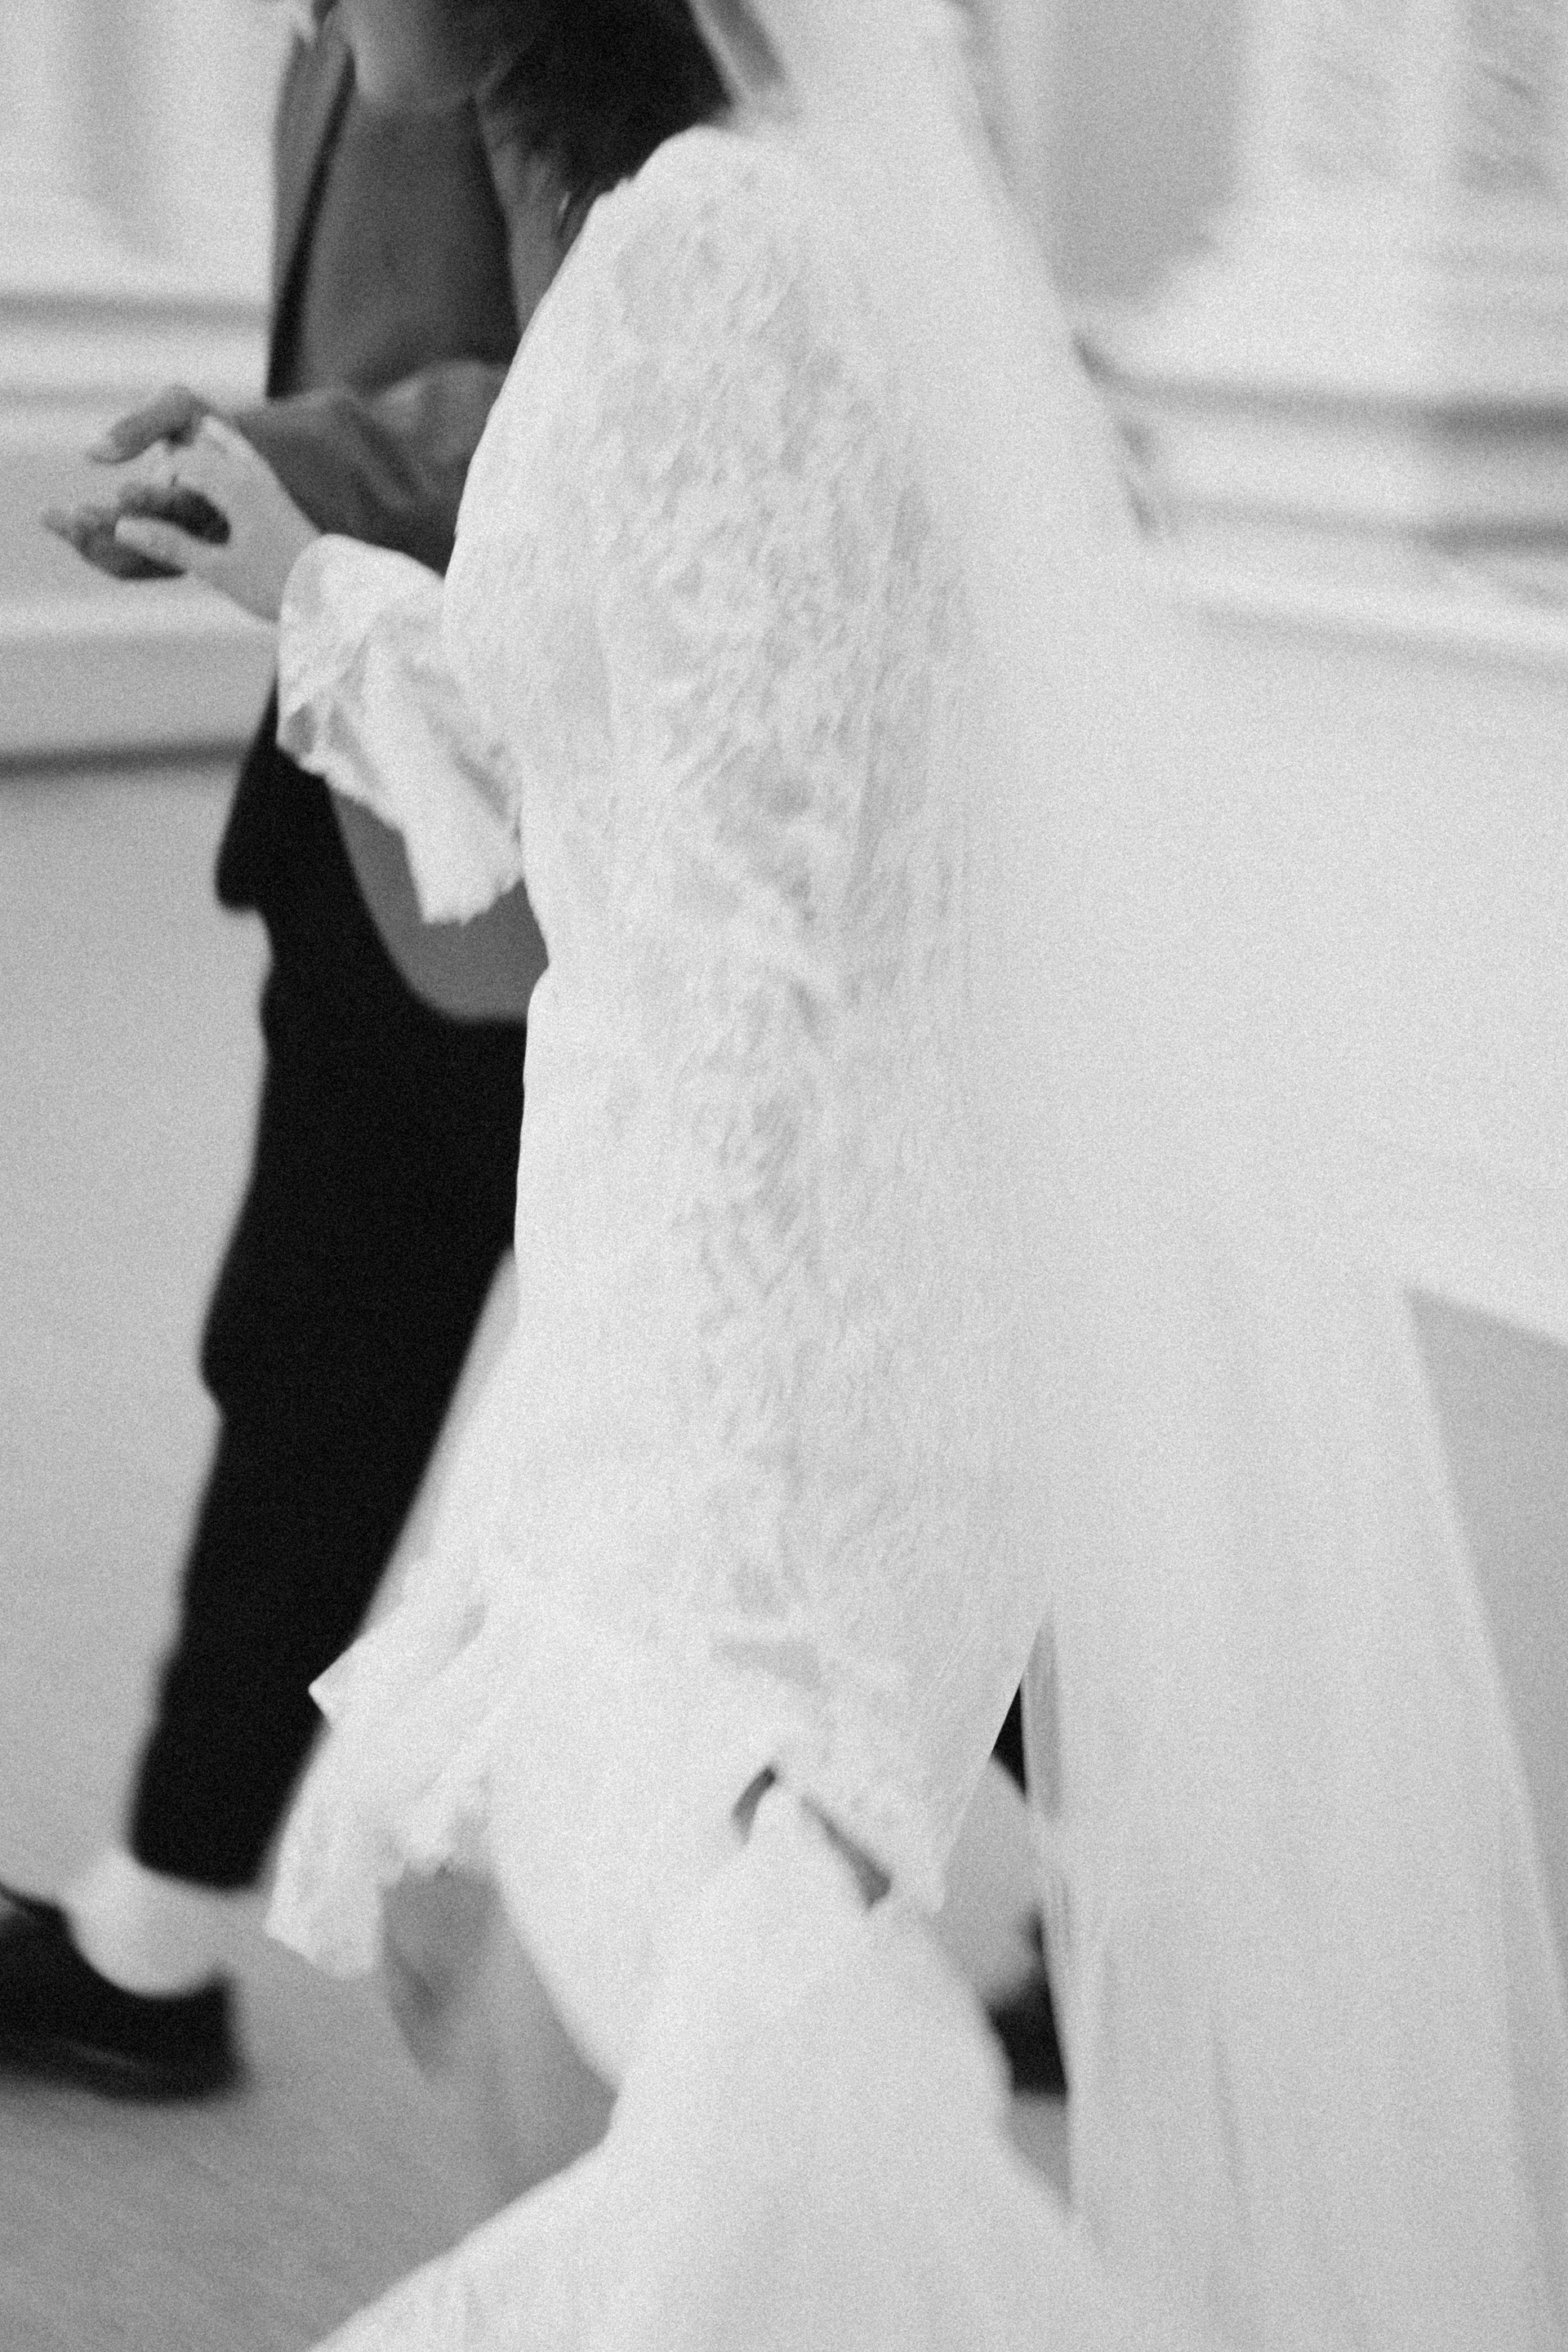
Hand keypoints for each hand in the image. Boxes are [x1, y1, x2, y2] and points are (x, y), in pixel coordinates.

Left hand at [39, 384, 224, 578]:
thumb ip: (141, 425)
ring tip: (51, 516)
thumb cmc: (195, 419)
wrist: (217, 450)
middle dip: (115, 530)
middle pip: (159, 547)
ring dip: (92, 544)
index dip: (154, 502)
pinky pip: (122, 563)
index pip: (186, 507)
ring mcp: (181, 552)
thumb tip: (93, 454)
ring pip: (135, 564)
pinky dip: (87, 544)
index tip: (122, 490)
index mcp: (220, 497)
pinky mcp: (157, 556)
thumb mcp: (177, 406)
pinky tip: (52, 519)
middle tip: (76, 514)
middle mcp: (203, 533)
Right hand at [107, 417, 321, 622]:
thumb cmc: (278, 586)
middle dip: (172, 466)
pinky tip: (212, 458)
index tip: (146, 513)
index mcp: (236, 487)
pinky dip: (221, 452)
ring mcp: (268, 481)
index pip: (182, 463)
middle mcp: (253, 474)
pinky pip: (242, 456)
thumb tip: (121, 527)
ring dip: (197, 450)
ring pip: (223, 445)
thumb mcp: (219, 571)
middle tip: (151, 493)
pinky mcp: (277, 492)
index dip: (157, 482)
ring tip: (177, 462)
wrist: (336, 596)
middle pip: (199, 449)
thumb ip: (171, 545)